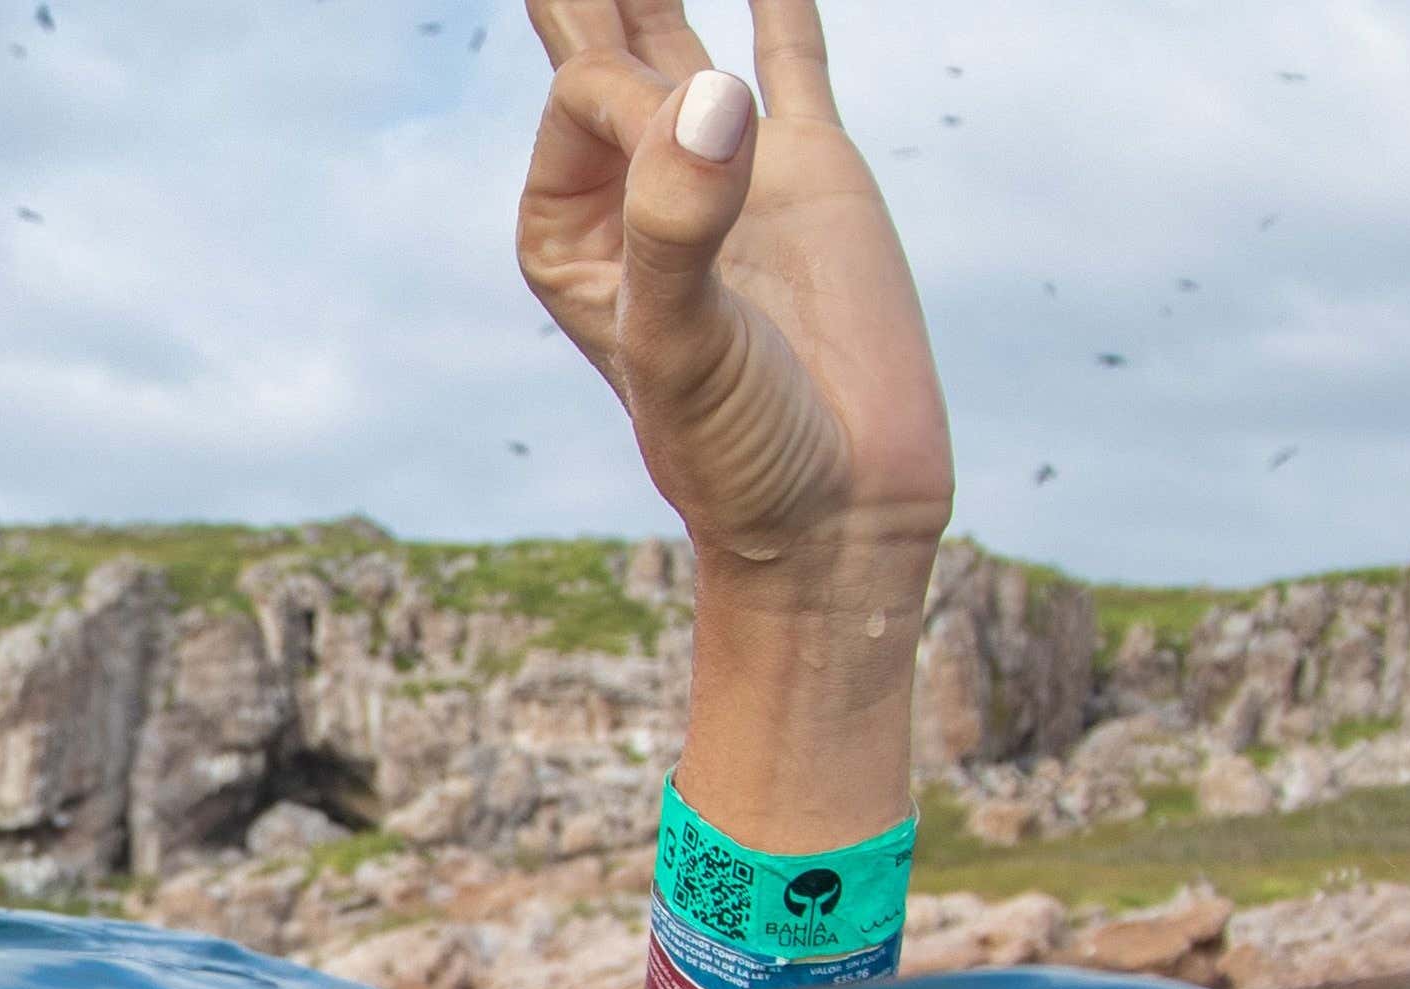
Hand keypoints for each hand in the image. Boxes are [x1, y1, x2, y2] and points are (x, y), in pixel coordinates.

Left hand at [514, 0, 951, 595]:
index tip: (702, 165)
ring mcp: (725, 167)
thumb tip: (712, 99)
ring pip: (676, 27)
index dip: (640, 106)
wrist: (841, 518)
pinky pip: (792, 52)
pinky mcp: (812, 173)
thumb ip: (681, 225)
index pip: (588, 95)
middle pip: (595, 35)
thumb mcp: (681, 348)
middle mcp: (636, 181)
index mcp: (569, 225)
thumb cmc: (736, 454)